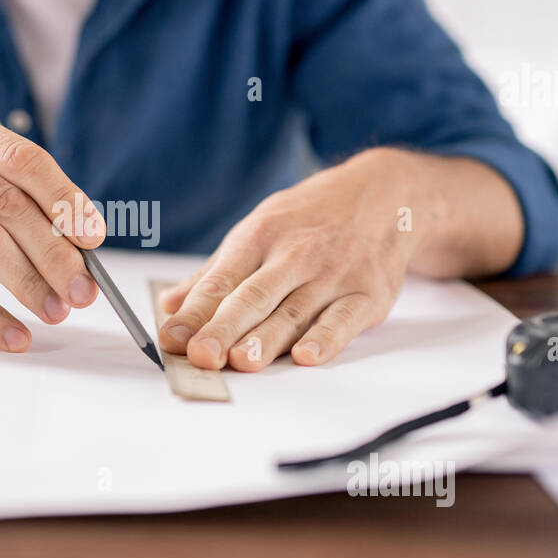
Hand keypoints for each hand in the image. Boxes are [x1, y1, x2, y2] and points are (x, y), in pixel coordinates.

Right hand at [0, 101, 104, 350]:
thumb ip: (18, 199)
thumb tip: (82, 250)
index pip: (25, 159)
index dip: (66, 201)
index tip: (94, 239)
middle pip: (9, 204)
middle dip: (55, 253)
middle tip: (83, 291)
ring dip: (29, 283)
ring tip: (55, 311)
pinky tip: (14, 335)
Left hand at [158, 148, 423, 370]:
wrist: (387, 194)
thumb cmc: (311, 218)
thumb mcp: (261, 228)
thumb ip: (215, 272)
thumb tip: (170, 305)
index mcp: (260, 236)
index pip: (221, 280)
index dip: (195, 312)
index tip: (171, 339)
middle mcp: (296, 254)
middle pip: (254, 297)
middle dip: (224, 328)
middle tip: (201, 355)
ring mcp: (334, 274)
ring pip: (295, 312)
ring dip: (267, 339)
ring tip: (242, 363)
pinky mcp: (369, 293)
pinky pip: (344, 319)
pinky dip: (326, 338)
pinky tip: (306, 356)